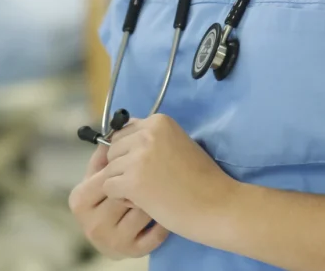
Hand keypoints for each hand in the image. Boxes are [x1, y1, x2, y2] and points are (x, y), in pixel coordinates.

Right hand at [69, 144, 168, 259]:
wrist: (120, 227)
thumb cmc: (112, 191)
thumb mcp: (101, 173)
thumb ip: (105, 154)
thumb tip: (117, 128)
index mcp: (80, 201)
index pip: (106, 176)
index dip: (124, 167)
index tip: (136, 160)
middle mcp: (93, 225)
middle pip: (125, 193)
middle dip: (141, 181)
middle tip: (152, 174)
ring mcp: (113, 242)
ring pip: (144, 210)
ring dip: (154, 197)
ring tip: (156, 191)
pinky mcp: (132, 252)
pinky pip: (155, 232)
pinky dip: (163, 220)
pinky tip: (162, 210)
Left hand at [103, 114, 235, 242]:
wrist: (215, 204)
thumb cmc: (199, 178)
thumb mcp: (176, 144)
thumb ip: (151, 139)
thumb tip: (120, 140)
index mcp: (158, 121)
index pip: (123, 132)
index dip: (130, 152)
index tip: (149, 166)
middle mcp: (146, 133)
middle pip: (112, 149)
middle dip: (123, 167)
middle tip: (148, 181)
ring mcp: (139, 156)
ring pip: (109, 169)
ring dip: (123, 183)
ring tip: (148, 192)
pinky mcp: (133, 180)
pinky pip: (109, 187)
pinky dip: (122, 198)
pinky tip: (144, 201)